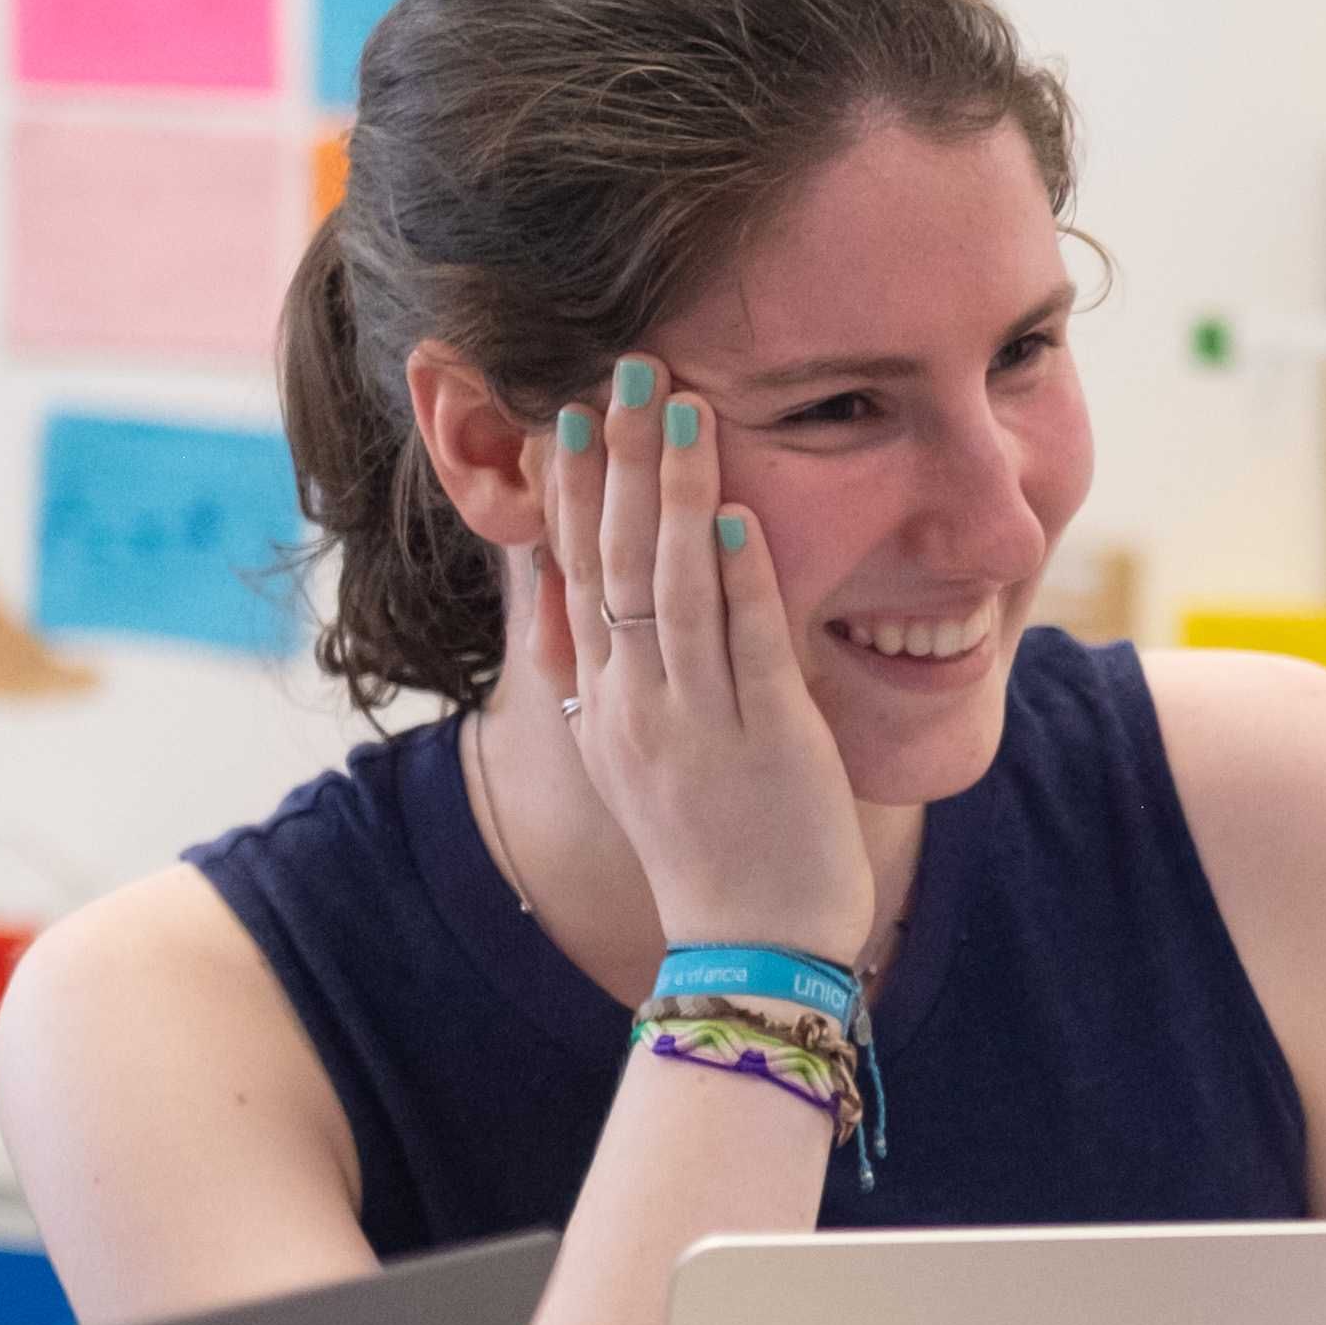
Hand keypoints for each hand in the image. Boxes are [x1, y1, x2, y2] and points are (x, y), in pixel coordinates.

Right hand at [555, 358, 876, 965]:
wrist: (748, 955)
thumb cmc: (704, 849)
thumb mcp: (622, 760)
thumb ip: (592, 674)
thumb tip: (556, 595)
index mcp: (605, 703)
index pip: (578, 572)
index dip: (574, 489)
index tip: (567, 412)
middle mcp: (637, 704)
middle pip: (619, 558)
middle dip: (621, 459)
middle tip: (626, 369)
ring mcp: (699, 722)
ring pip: (677, 586)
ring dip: (679, 491)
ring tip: (680, 407)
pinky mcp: (769, 741)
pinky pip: (750, 646)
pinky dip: (743, 579)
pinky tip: (741, 515)